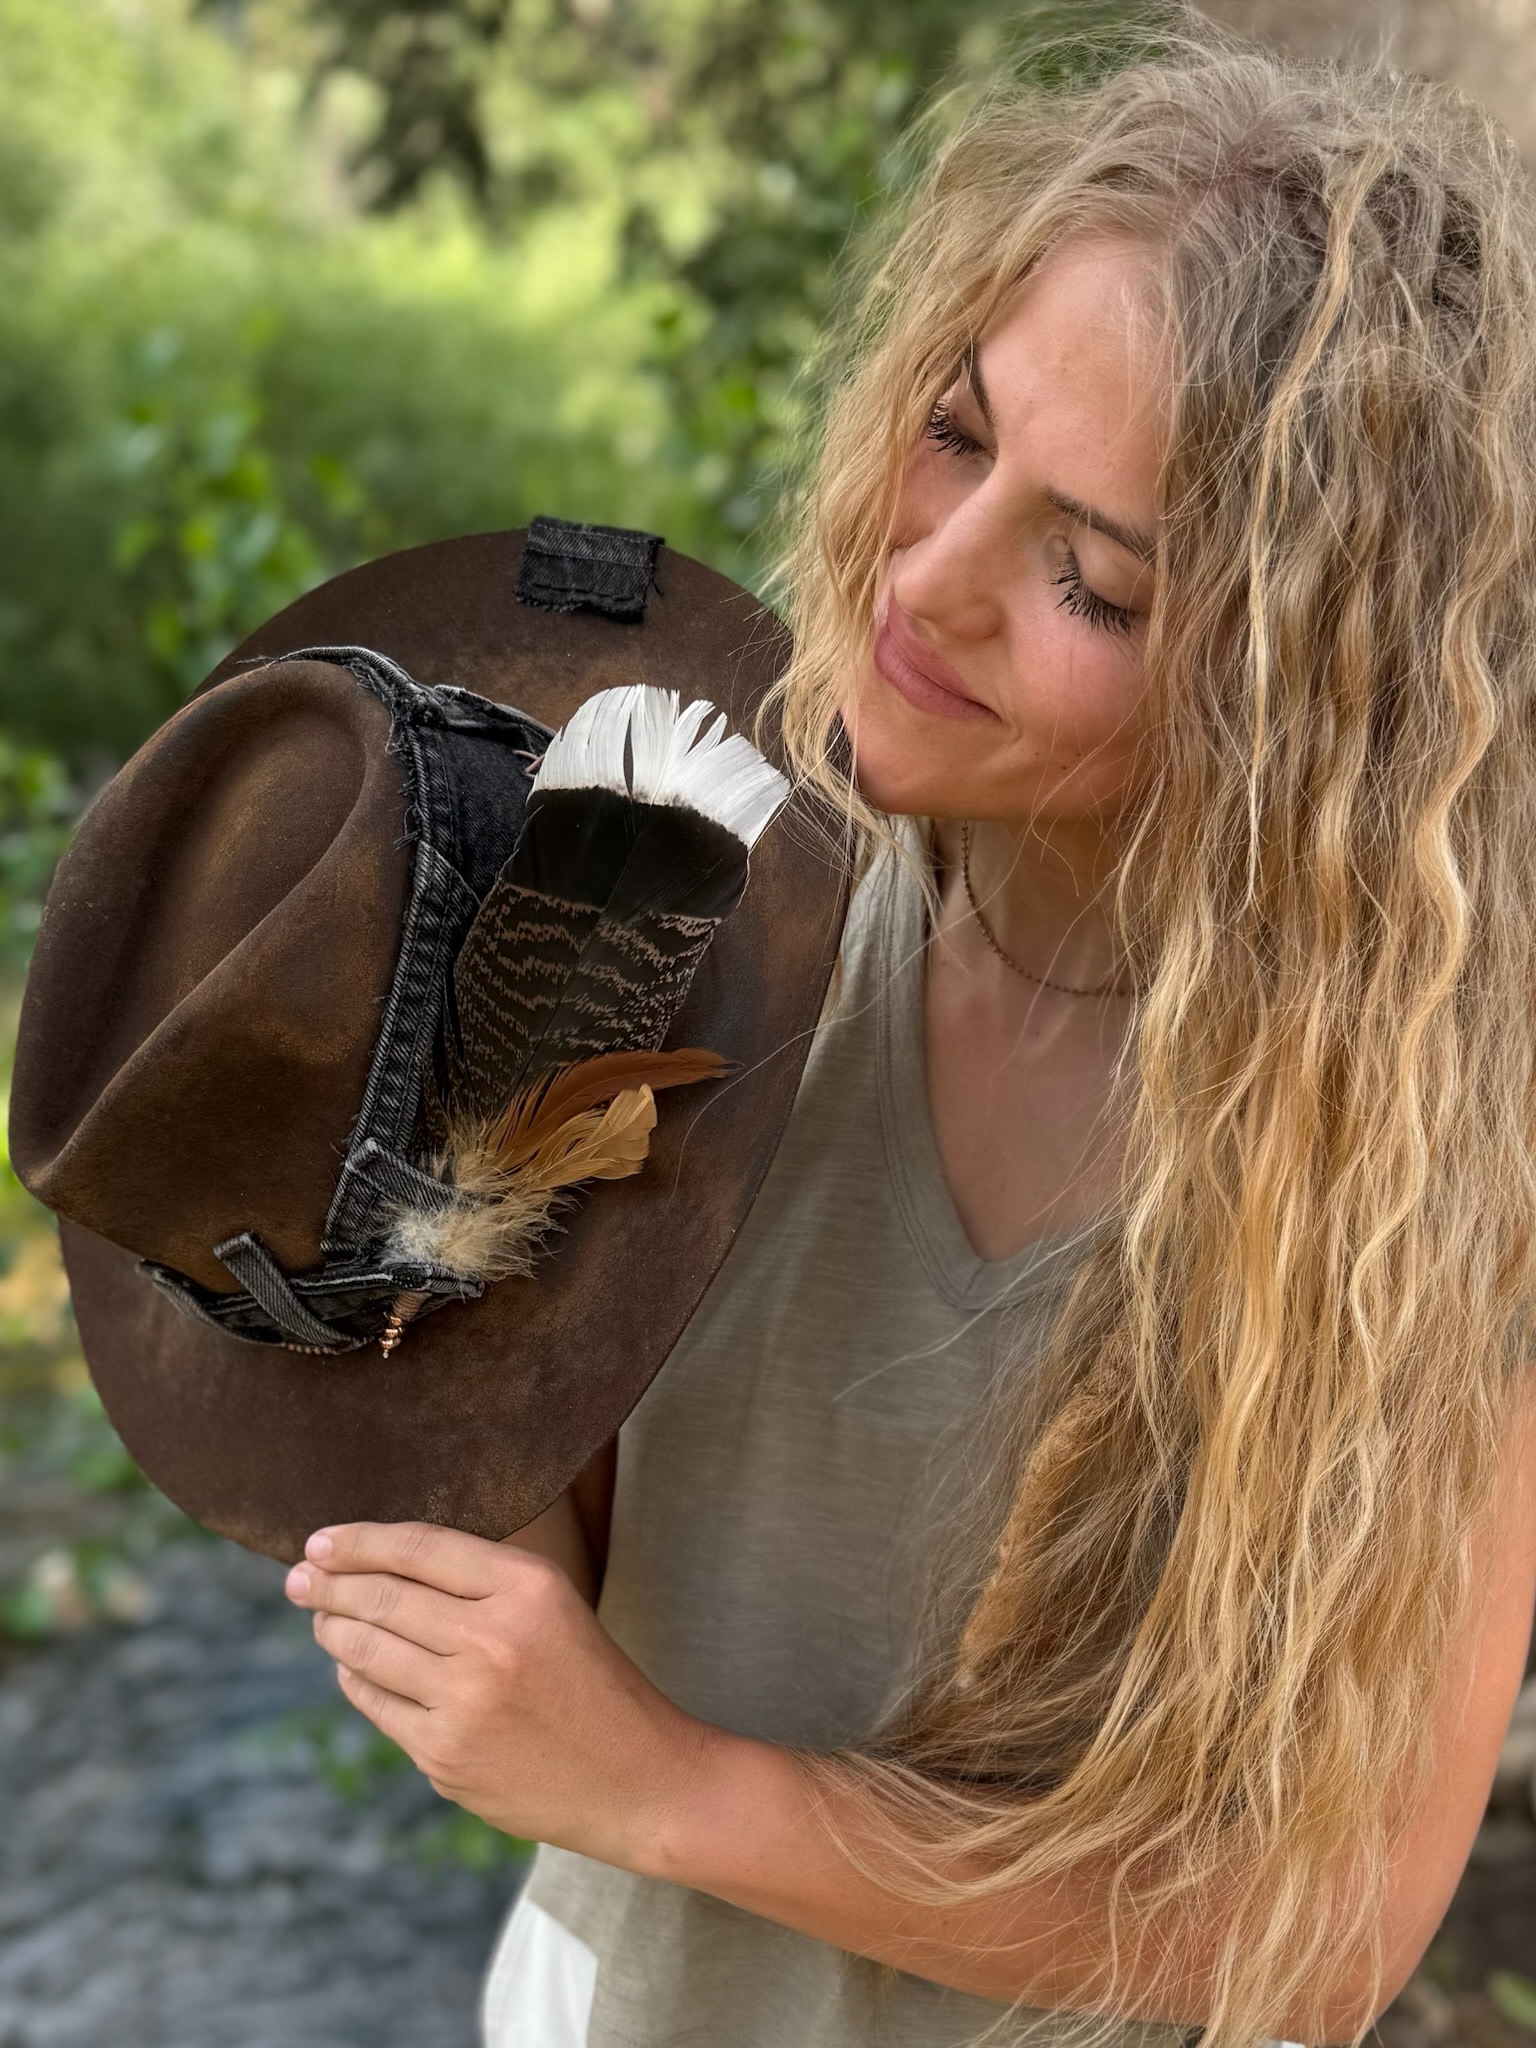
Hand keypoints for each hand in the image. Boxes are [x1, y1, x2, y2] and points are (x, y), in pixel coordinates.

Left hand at [285, 1520, 714, 1869]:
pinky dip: (355, 1678)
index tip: (320, 1540)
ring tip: (319, 1615)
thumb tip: (381, 1565)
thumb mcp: (553, 1605)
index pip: (420, 1548)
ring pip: (366, 1650)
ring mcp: (463, 1702)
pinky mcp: (444, 1756)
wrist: (635, 1778)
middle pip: (382, 1597)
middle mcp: (492, 1639)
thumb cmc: (590, 1681)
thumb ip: (479, 1582)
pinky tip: (352, 1667)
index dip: (359, 1540)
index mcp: (527, 1586)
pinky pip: (376, 1703)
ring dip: (332, 1628)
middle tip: (298, 1578)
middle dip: (328, 1584)